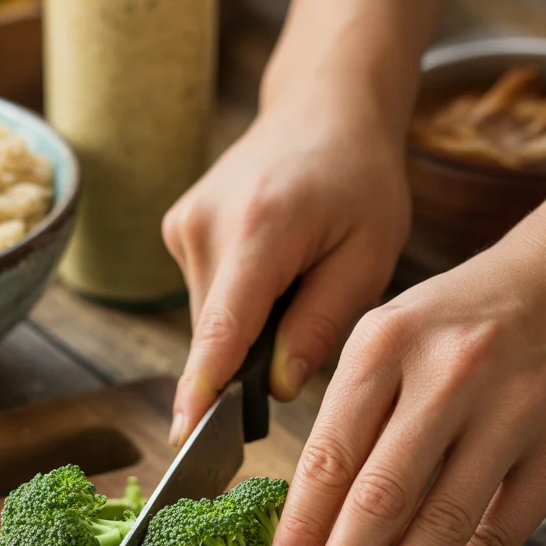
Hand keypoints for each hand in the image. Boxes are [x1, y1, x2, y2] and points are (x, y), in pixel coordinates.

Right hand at [163, 91, 410, 446]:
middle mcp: (206, 225)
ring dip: (250, 326)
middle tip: (310, 315)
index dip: (203, 389)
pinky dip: (240, 303)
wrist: (324, 108)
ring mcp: (184, 224)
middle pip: (218, 335)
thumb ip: (321, 326)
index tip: (183, 437)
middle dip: (255, 355)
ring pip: (211, 321)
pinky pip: (208, 297)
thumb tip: (276, 387)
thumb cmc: (360, 180)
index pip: (222, 328)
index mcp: (260, 229)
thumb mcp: (367, 256)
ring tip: (297, 278)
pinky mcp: (178, 229)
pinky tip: (274, 268)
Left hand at [268, 215, 545, 545]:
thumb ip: (345, 419)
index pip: (332, 454)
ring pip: (444, 522)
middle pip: (384, 495)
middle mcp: (448, 376)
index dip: (302, 526)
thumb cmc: (448, 325)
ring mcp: (509, 413)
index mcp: (385, 344)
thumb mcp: (382, 341)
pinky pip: (499, 533)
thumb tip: (305, 528)